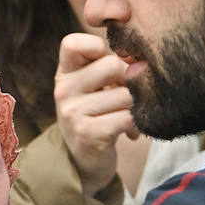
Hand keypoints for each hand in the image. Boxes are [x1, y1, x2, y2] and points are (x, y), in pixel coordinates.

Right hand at [53, 33, 138, 195]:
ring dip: (135, 107)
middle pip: (111, 64)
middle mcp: (63, 90)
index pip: (73, 43)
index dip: (98, 46)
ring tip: (128, 117)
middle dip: (129, 80)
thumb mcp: (93, 87)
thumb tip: (141, 63)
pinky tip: (130, 132)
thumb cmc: (96, 116)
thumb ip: (108, 67)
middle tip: (127, 95)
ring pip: (125, 94)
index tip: (108, 62)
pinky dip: (136, 126)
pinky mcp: (87, 133)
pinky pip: (127, 117)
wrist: (84, 162)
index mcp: (65, 73)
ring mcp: (72, 113)